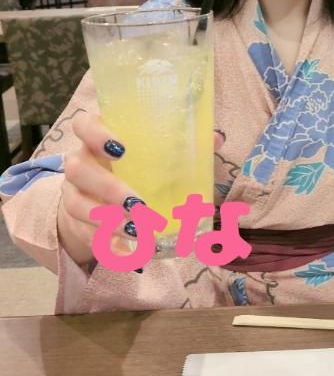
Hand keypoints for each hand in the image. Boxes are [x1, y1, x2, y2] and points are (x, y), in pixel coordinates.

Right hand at [57, 113, 225, 268]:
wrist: (99, 196)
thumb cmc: (133, 165)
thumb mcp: (153, 151)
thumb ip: (183, 142)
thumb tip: (217, 138)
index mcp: (97, 136)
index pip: (83, 124)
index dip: (95, 134)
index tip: (120, 149)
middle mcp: (80, 161)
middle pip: (77, 169)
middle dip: (108, 187)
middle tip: (138, 203)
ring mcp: (73, 192)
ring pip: (76, 204)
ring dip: (108, 219)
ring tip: (138, 230)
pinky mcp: (75, 221)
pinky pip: (85, 233)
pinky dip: (107, 244)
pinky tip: (128, 251)